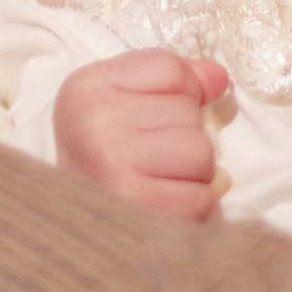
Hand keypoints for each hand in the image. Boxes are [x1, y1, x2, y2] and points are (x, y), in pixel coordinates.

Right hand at [53, 48, 230, 218]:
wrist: (71, 221)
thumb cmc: (102, 156)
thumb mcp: (122, 102)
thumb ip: (175, 80)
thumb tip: (220, 77)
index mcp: (87, 89)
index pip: (170, 70)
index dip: (180, 93)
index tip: (151, 116)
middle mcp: (94, 123)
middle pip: (189, 113)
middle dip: (185, 137)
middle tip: (151, 159)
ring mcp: (112, 166)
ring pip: (201, 155)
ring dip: (193, 174)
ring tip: (159, 182)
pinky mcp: (135, 208)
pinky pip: (201, 199)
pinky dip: (194, 207)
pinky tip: (164, 206)